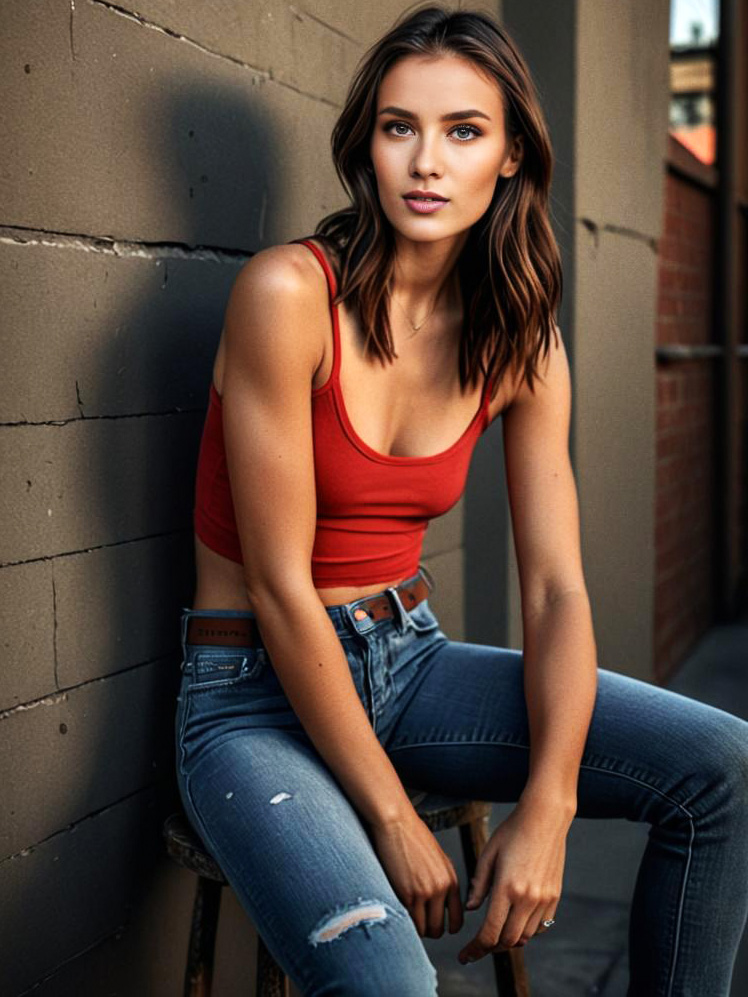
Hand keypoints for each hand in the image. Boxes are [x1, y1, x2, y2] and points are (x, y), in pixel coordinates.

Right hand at [369, 812, 463, 938]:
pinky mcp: (406, 893)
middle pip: (438, 928)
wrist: (396, 822)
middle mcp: (441, 888)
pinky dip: (403, 921)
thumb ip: (442, 880)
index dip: (447, 927)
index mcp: (451, 879)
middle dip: (428, 930)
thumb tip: (441, 901)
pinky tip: (398, 910)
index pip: (457, 919)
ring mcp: (424, 892)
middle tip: (419, 924)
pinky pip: (407, 920)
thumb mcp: (438, 858)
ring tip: (407, 918)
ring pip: (423, 929)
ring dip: (414, 928)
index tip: (439, 927)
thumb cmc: (413, 835)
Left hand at [458, 798, 569, 964]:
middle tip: (478, 946)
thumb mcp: (488, 853)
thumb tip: (471, 909)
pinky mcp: (554, 896)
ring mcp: (544, 899)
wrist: (544, 818)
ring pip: (526, 937)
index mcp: (507, 888)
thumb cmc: (512, 831)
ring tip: (496, 933)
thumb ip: (479, 884)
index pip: (490, 932)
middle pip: (508, 940)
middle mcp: (528, 898)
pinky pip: (541, 926)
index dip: (475, 949)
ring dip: (509, 940)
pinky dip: (527, 931)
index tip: (464, 956)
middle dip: (491, 948)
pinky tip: (516, 922)